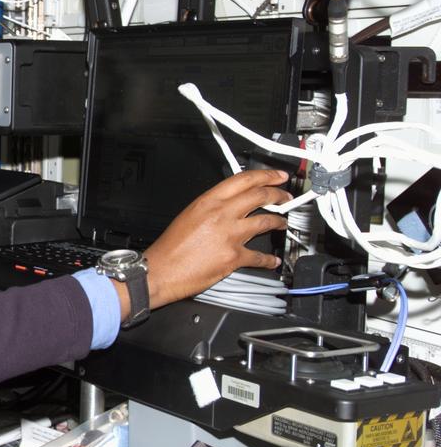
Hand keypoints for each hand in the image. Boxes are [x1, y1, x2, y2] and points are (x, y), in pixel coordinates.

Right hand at [143, 170, 291, 309]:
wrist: (161, 270)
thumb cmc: (170, 247)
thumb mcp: (188, 215)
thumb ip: (211, 207)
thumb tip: (230, 204)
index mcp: (208, 201)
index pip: (243, 180)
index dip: (266, 175)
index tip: (277, 176)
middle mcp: (221, 214)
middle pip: (260, 196)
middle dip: (279, 195)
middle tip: (286, 197)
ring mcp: (230, 235)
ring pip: (266, 221)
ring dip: (279, 222)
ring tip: (282, 223)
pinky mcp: (234, 257)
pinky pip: (260, 256)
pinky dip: (269, 260)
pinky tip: (271, 260)